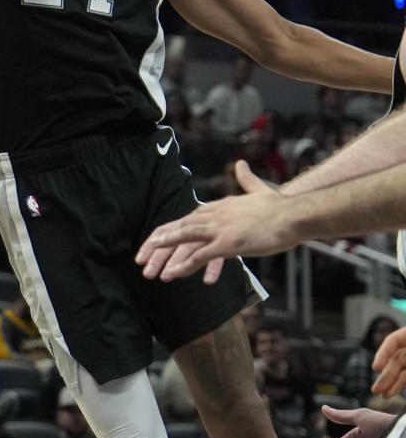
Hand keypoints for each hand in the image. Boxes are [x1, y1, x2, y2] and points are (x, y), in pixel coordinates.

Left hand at [135, 161, 291, 282]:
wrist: (295, 214)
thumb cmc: (280, 207)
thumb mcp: (258, 190)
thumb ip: (246, 179)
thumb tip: (241, 164)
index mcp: (219, 206)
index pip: (186, 218)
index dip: (168, 231)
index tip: (154, 241)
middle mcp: (215, 214)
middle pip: (179, 228)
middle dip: (158, 244)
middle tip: (142, 258)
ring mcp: (221, 228)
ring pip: (184, 238)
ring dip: (165, 253)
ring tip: (149, 267)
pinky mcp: (229, 243)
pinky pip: (201, 255)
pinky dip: (185, 265)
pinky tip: (173, 274)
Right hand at [373, 325, 405, 397]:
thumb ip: (404, 358)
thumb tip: (390, 362)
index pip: (393, 340)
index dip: (383, 353)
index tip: (376, 368)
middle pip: (396, 359)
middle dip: (386, 376)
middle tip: (375, 390)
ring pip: (400, 369)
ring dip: (391, 383)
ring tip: (382, 395)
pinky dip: (399, 383)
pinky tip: (392, 391)